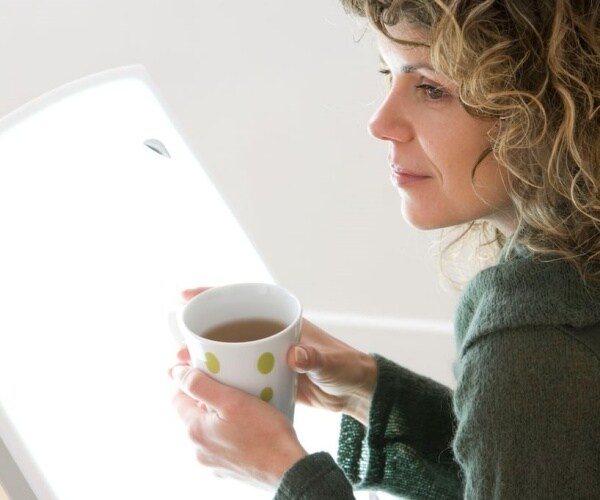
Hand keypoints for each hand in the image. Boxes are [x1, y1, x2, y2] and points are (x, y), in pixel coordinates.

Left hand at [171, 287, 306, 487]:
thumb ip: (201, 385)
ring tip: (242, 403)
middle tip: (229, 384)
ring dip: (219, 414)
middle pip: (192, 413)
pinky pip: (222, 442)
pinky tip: (248, 425)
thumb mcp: (232, 400)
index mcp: (195, 431)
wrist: (288, 469)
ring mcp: (213, 462)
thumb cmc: (265, 434)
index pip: (177, 397)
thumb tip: (176, 372)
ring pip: (208, 428)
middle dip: (206, 397)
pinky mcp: (228, 469)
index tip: (205, 369)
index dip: (188, 380)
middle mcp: (198, 450)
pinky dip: (230, 430)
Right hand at [180, 287, 377, 423]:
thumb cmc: (346, 367)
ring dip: (208, 358)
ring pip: (230, 351)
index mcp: (282, 320)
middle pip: (229, 326)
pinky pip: (240, 373)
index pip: (243, 300)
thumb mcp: (331, 362)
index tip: (185, 296)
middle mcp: (270, 334)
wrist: (354, 391)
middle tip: (180, 343)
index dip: (213, 295)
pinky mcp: (267, 376)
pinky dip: (223, 378)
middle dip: (203, 331)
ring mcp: (266, 355)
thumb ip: (315, 358)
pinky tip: (207, 388)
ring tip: (185, 367)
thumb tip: (295, 355)